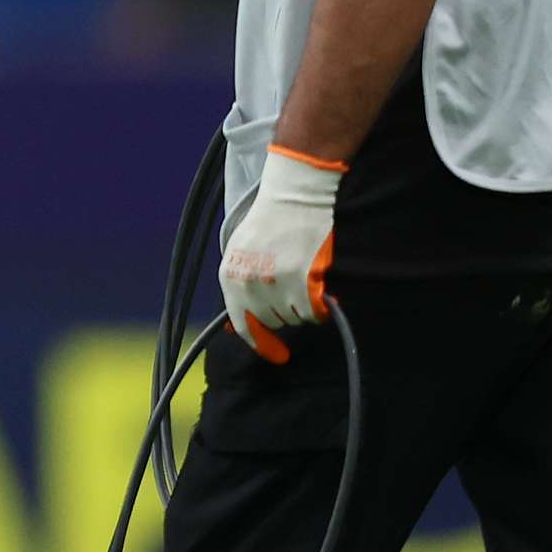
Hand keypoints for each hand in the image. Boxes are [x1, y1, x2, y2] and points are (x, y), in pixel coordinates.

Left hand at [219, 146, 341, 362]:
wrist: (293, 195)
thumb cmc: (267, 221)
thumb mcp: (239, 252)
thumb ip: (239, 285)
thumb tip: (238, 326)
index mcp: (230, 276)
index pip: (244, 324)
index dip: (261, 343)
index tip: (277, 356)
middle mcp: (250, 283)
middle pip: (274, 321)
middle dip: (285, 312)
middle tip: (293, 288)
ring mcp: (276, 282)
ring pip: (296, 317)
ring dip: (303, 307)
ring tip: (304, 280)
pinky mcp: (303, 279)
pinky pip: (314, 312)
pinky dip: (321, 308)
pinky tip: (321, 292)